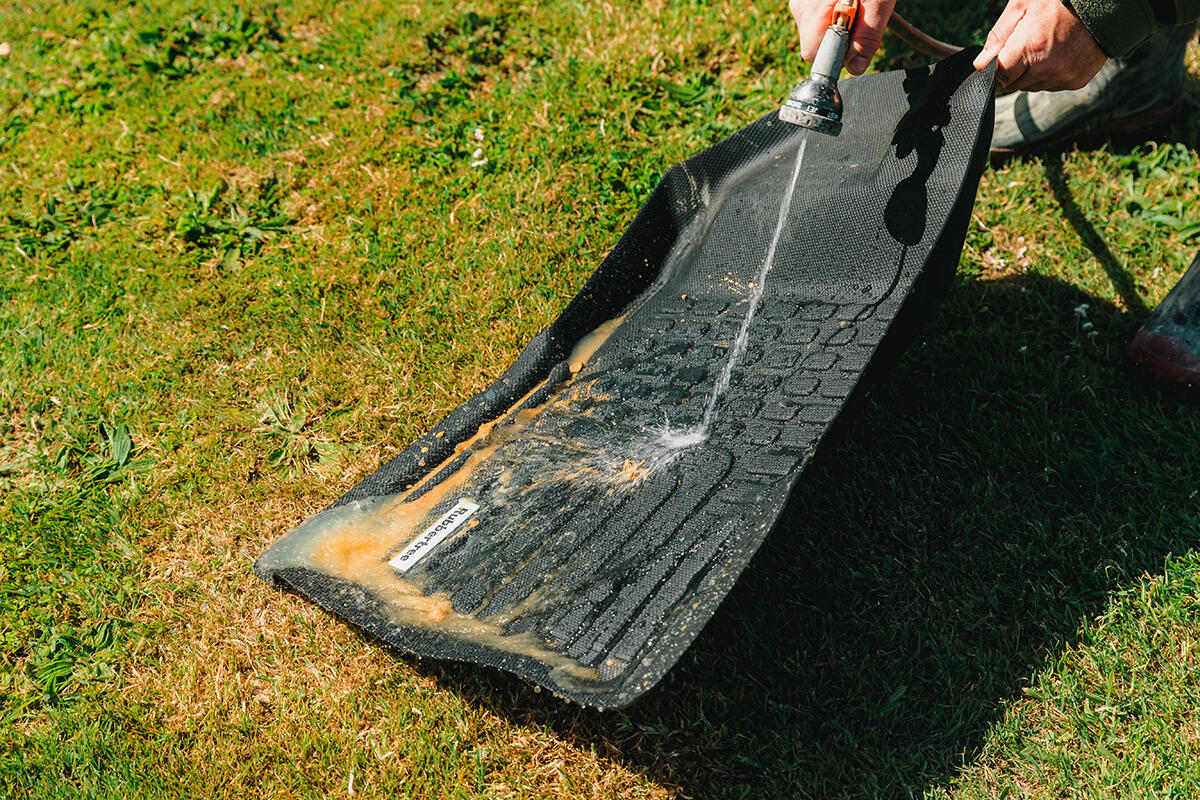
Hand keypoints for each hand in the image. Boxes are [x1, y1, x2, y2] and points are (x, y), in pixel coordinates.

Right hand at [789, 0, 896, 74]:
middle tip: (862, 15)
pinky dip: (832, 11)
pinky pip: (816, 14)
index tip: (856, 39)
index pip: (814, 54)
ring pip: (816, 28)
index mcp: (813, 11)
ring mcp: (800, 0)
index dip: (837, 54)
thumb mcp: (878, 2)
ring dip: (837, 23)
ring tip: (857, 1)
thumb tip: (856, 67)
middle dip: (838, 37)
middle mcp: (800, 6)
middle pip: (815, 41)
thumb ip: (867, 35)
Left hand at [973, 0, 1107, 91]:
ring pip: (1032, 86)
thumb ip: (998, 37)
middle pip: (1014, 84)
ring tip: (1043, 46)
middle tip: (1024, 44)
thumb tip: (980, 64)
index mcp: (1031, 49)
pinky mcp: (1076, 81)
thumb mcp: (1022, 6)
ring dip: (1031, 73)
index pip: (998, 77)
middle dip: (1013, 68)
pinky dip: (1049, 74)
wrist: (1106, 3)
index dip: (992, 72)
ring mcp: (1063, 77)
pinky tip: (1057, 53)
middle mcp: (1048, 69)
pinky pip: (1051, 86)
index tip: (991, 66)